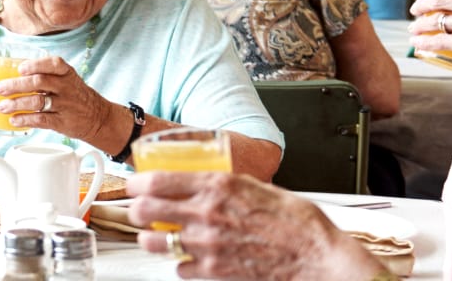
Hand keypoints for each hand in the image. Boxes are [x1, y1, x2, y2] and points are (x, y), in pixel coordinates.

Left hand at [0, 56, 121, 145]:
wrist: (98, 117)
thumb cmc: (74, 95)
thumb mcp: (67, 79)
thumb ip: (45, 75)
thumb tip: (10, 76)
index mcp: (66, 73)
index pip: (53, 64)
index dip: (36, 65)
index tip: (21, 68)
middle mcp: (66, 87)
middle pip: (39, 82)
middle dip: (17, 85)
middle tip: (1, 88)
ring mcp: (64, 105)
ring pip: (38, 102)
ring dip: (17, 104)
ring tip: (2, 107)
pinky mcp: (62, 122)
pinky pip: (41, 120)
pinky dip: (26, 120)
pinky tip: (14, 120)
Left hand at [128, 171, 385, 280]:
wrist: (317, 260)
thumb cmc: (299, 225)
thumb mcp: (262, 188)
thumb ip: (230, 184)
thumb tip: (212, 181)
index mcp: (218, 186)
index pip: (157, 180)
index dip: (136, 181)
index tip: (134, 183)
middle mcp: (206, 214)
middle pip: (145, 210)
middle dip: (136, 208)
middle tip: (139, 209)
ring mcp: (206, 246)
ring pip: (153, 242)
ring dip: (151, 238)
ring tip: (157, 236)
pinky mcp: (211, 273)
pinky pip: (178, 268)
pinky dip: (180, 263)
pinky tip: (191, 257)